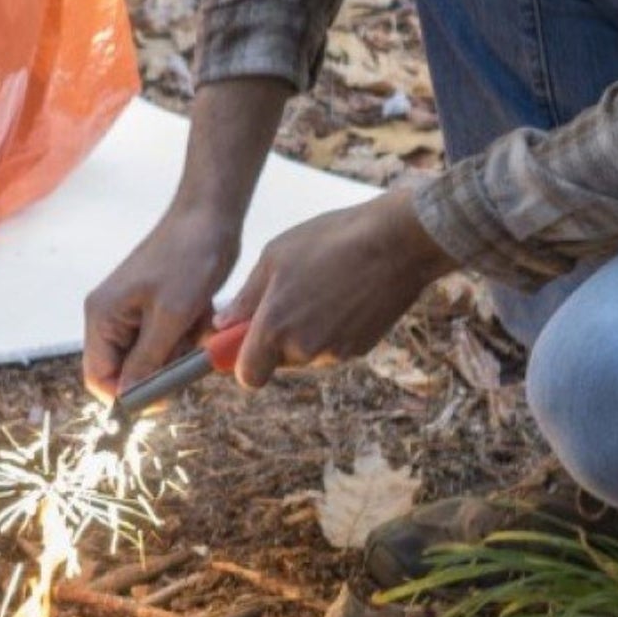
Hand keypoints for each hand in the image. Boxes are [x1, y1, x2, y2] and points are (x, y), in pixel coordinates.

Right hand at [83, 203, 240, 400]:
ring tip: (196, 320)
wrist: (209, 218)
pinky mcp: (153, 307)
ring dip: (179, 349)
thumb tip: (127, 401)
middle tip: (188, 347)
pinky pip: (167, 340)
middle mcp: (109, 316)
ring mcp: (131, 311)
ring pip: (152, 358)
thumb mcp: (170, 317)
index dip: (129, 396)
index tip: (166, 395)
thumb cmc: (188, 261)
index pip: (99, 378)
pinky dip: (187, 334)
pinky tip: (200, 311)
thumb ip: (146, 362)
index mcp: (101, 316)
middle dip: (162, 367)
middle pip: (127, 370)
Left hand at [221, 184, 456, 387]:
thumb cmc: (327, 242)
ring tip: (314, 288)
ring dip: (301, 333)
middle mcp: (304, 349)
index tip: (241, 339)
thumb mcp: (274, 259)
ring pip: (305, 355)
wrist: (395, 244)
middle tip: (282, 298)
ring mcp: (336, 352)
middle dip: (273, 340)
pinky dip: (328, 330)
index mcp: (274, 327)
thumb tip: (222, 325)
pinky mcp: (361, 349)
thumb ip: (246, 298)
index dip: (241, 361)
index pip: (247, 375)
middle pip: (276, 362)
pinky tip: (338, 295)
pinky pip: (331, 348)